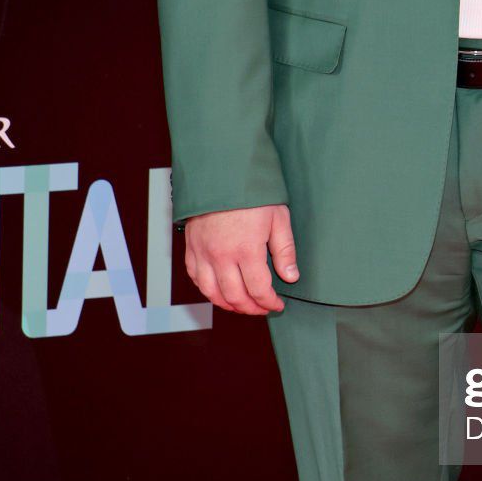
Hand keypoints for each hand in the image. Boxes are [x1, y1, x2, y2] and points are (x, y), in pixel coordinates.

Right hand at [182, 202, 298, 314]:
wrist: (220, 172)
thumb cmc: (251, 192)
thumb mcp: (278, 217)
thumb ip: (284, 250)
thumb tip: (290, 277)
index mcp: (246, 249)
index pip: (258, 289)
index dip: (270, 303)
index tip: (278, 305)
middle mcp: (221, 255)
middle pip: (235, 296)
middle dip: (251, 308)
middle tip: (262, 308)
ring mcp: (203, 253)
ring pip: (212, 293)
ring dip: (228, 305)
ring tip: (242, 305)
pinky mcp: (191, 247)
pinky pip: (195, 278)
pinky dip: (207, 290)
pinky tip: (219, 290)